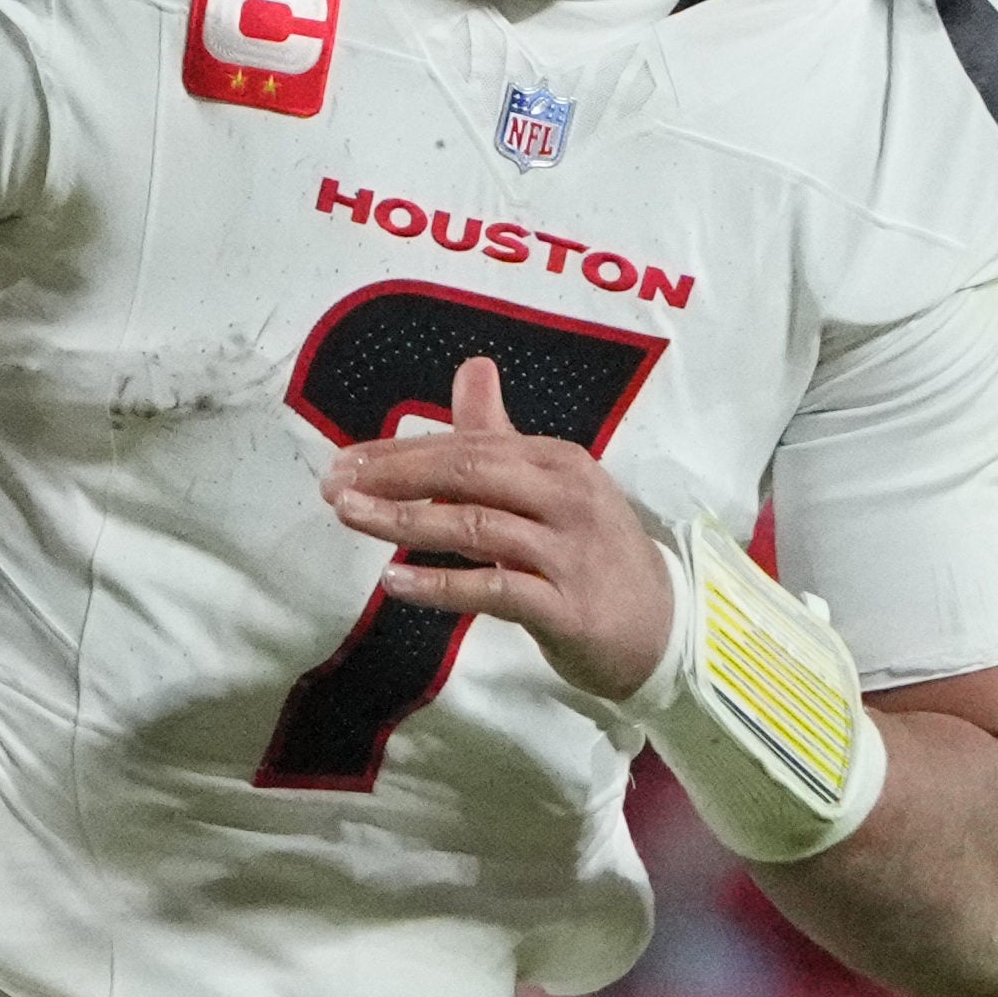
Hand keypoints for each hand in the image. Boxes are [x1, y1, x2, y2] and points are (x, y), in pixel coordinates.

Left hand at [316, 359, 674, 697]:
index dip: (400, 452)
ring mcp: (569, 552)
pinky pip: (493, 589)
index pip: (468, 445)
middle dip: (395, 476)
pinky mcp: (567, 607)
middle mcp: (567, 496)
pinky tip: (395, 580)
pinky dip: (441, 583)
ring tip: (351, 519)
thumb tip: (472, 368)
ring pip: (476, 526)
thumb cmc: (593, 555)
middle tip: (334, 487)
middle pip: (470, 473)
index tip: (344, 463)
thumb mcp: (553, 487)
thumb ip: (502, 436)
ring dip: (405, 521)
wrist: (662, 628)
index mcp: (558, 461)